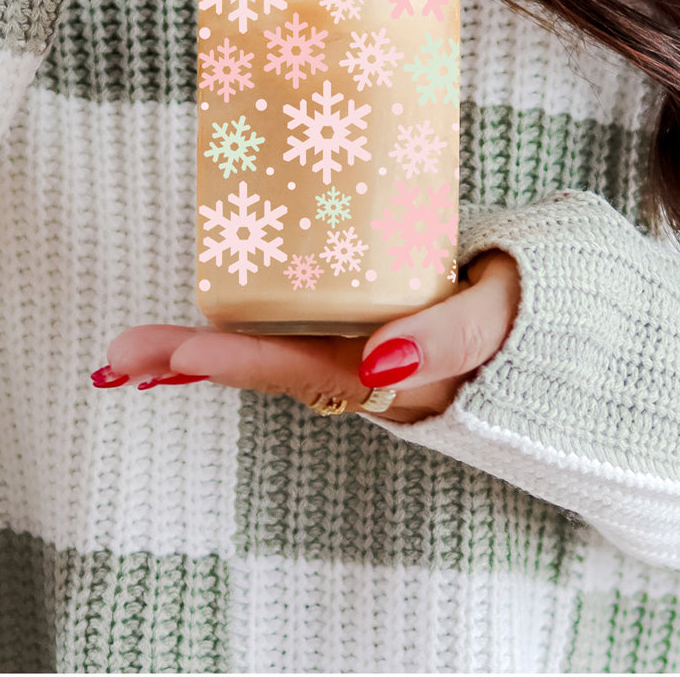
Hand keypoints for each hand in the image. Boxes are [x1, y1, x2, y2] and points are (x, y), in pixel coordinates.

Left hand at [95, 251, 521, 424]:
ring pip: (274, 364)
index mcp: (400, 370)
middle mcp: (373, 375)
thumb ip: (451, 336)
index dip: (243, 362)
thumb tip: (377, 363)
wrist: (564, 322)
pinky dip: (237, 352)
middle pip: (269, 372)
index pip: (308, 367)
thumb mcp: (502, 314)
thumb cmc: (535, 303)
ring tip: (126, 358)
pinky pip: (294, 350)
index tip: (180, 357)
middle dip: (191, 366)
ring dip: (198, 363)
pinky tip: (189, 351)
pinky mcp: (366, 342)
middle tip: (115, 358)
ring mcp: (366, 362)